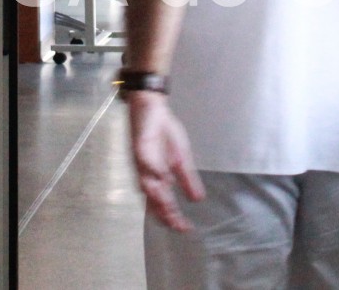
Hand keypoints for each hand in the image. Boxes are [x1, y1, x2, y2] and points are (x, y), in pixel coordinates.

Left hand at [128, 91, 204, 231]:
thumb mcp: (182, 157)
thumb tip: (198, 200)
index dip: (175, 216)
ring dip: (157, 197)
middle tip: (176, 225)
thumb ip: (188, 179)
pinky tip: (162, 177)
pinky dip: (153, 171)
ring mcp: (142, 163)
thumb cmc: (164, 131)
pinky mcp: (140, 148)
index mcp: (158, 178)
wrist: (152, 108)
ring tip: (168, 209)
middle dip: (165, 212)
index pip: (165, 203)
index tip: (186, 229)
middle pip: (154, 199)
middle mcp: (147, 175)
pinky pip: (146, 162)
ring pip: (148, 185)